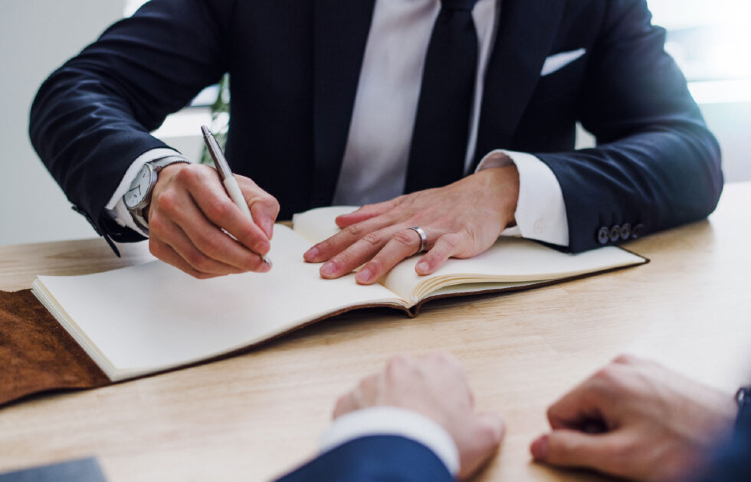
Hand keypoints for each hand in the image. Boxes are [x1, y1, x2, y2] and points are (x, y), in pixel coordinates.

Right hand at [147, 163, 279, 278]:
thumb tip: (265, 234)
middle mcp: (171, 200)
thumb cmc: (211, 188)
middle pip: (209, 240)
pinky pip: (191, 268)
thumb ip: (261, 205)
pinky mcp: (157, 245)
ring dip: (230, 267)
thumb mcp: (240, 185)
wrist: (173, 188)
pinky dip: (216, 271)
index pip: (221, 211)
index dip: (246, 233)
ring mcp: (160, 224)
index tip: (265, 247)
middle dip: (241, 258)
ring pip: (199, 259)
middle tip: (262, 263)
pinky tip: (229, 265)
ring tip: (249, 265)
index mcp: (193, 178)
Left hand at [303, 165, 518, 283]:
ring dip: (382, 261)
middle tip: (325, 273)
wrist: (484, 193)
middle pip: (374, 237)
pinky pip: (445, 247)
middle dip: (347, 255)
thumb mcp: (404, 203)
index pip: (358, 229)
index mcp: (396, 214)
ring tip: (363, 279)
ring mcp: (435, 228)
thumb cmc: (443, 203)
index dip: (333, 244)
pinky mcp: (459, 237)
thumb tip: (341, 220)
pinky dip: (433, 258)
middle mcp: (410, 220)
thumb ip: (373, 213)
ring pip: (403, 241)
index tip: (310, 258)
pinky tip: (421, 271)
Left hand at [333, 352, 504, 479]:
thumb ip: (491, 422)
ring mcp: (372, 380)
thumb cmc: (440, 442)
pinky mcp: (348, 400)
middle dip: (417, 402)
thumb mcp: (484, 436)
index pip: (450, 376)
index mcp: (441, 366)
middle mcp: (404, 365)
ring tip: (397, 441)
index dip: (452, 401)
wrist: (396, 459)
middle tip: (424, 432)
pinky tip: (375, 443)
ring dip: (389, 412)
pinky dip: (363, 424)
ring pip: (383, 394)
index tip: (451, 422)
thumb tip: (491, 422)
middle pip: (414, 382)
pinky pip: (357, 410)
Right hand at [531, 355, 737, 481]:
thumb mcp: (619, 458)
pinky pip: (626, 397)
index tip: (603, 450)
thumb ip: (571, 450)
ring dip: (616, 425)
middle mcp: (619, 365)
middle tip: (628, 447)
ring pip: (603, 402)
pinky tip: (657, 430)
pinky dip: (634, 417)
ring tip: (647, 439)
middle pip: (580, 405)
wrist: (735, 439)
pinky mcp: (657, 375)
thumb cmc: (687, 445)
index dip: (574, 440)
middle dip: (597, 431)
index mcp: (603, 380)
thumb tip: (539, 446)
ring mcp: (640, 367)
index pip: (556, 412)